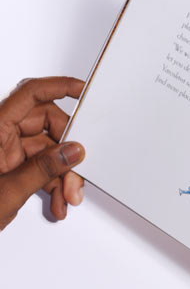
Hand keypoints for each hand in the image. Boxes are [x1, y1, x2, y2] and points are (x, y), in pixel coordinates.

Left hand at [0, 77, 85, 228]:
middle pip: (46, 125)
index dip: (59, 87)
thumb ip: (43, 169)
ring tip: (65, 197)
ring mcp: (4, 151)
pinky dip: (53, 184)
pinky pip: (40, 167)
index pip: (30, 94)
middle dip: (67, 151)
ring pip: (47, 150)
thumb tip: (72, 151)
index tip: (82, 91)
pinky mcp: (9, 167)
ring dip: (62, 175)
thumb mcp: (8, 192)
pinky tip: (56, 201)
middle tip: (75, 173)